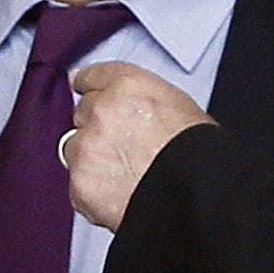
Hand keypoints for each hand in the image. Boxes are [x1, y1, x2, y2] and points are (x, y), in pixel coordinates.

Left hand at [63, 63, 215, 230]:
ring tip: (126, 175)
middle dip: (97, 127)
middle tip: (125, 147)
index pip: (91, 75)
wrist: (198, 196)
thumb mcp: (178, 106)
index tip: (83, 89)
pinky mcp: (80, 182)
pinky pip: (78, 184)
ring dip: (91, 159)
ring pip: (74, 149)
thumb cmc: (199, 154)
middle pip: (83, 113)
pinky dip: (94, 192)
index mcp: (128, 86)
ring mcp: (86, 147)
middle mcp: (102, 110)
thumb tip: (127, 104)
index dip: (90, 87)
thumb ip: (140, 99)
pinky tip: (121, 195)